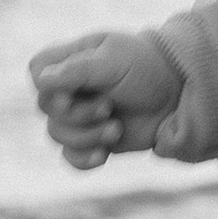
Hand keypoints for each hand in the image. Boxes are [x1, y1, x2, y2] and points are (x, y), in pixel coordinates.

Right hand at [30, 27, 181, 168]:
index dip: (49, 86)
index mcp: (70, 60)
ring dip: (86, 135)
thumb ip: (78, 69)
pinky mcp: (93, 140)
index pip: (36, 71)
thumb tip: (40, 81)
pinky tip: (103, 154)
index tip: (74, 89)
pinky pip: (70, 158)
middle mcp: (70, 88)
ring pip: (57, 135)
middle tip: (109, 107)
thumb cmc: (148, 68)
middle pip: (44, 108)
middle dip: (76, 113)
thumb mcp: (114, 60)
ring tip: (116, 129)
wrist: (181, 95)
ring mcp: (80, 116)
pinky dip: (83, 159)